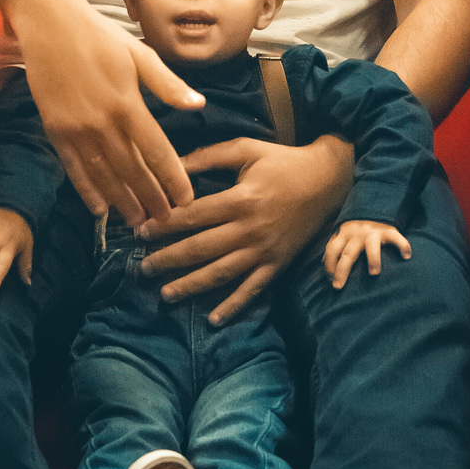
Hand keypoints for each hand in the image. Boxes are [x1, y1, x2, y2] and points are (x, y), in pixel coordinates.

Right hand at [18, 5, 201, 224]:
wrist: (50, 24)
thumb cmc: (99, 36)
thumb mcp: (140, 54)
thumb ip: (168, 84)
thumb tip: (199, 105)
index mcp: (127, 103)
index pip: (156, 151)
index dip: (173, 179)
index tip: (186, 199)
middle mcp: (101, 122)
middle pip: (132, 170)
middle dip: (151, 199)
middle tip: (166, 220)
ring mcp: (76, 129)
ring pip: (103, 175)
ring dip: (122, 201)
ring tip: (138, 221)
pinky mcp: (56, 130)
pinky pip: (74, 168)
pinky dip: (87, 191)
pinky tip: (99, 208)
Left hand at [138, 135, 354, 327]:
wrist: (328, 180)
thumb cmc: (283, 161)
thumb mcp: (246, 149)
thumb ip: (209, 156)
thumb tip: (173, 165)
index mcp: (241, 199)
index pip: (194, 216)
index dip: (165, 225)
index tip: (140, 232)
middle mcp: (251, 229)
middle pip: (202, 248)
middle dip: (168, 259)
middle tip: (142, 268)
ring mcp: (265, 250)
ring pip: (222, 273)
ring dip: (191, 286)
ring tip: (165, 294)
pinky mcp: (277, 264)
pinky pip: (253, 290)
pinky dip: (234, 306)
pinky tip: (213, 320)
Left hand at [324, 219, 411, 287]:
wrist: (375, 206)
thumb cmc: (357, 228)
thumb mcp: (343, 233)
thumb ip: (334, 245)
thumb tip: (322, 262)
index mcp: (344, 234)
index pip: (332, 250)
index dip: (328, 264)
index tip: (329, 279)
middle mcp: (357, 234)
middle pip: (347, 253)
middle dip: (341, 270)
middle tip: (338, 286)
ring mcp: (373, 232)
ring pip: (371, 246)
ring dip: (372, 260)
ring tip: (374, 274)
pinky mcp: (389, 230)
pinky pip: (396, 238)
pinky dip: (403, 246)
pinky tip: (406, 256)